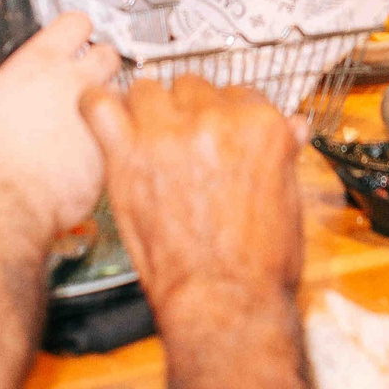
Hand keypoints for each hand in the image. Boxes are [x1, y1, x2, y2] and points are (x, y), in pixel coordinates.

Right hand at [0, 14, 119, 230]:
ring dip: (107, 105)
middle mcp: (76, 86)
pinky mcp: (108, 158)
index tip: (68, 37)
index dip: (74, 28)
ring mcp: (97, 121)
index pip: (76, 22)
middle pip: (109, 54)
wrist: (1, 211)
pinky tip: (84, 159)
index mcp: (39, 65)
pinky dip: (104, 148)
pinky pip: (117, 144)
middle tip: (82, 79)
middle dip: (100, 62)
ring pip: (119, 99)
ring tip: (85, 121)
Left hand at [81, 76, 304, 313]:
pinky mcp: (128, 155)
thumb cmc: (258, 263)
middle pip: (191, 86)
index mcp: (260, 125)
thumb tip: (291, 128)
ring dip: (147, 109)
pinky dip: (97, 105)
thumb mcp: (288, 199)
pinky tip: (103, 118)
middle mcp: (216, 119)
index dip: (224, 112)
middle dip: (187, 110)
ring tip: (146, 136)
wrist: (225, 302)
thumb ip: (281, 153)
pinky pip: (99, 105)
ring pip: (148, 89)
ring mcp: (170, 134)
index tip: (217, 128)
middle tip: (182, 140)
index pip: (237, 93)